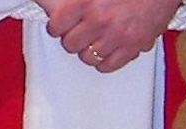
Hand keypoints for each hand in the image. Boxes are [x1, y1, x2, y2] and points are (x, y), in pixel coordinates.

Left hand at [44, 0, 180, 72]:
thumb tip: (52, 4)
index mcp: (86, 1)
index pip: (57, 24)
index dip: (57, 24)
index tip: (60, 24)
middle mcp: (99, 20)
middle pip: (71, 44)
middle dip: (72, 37)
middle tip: (79, 31)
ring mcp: (116, 36)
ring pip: (88, 57)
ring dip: (88, 49)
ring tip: (95, 40)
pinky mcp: (133, 47)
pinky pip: (108, 66)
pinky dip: (105, 60)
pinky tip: (107, 49)